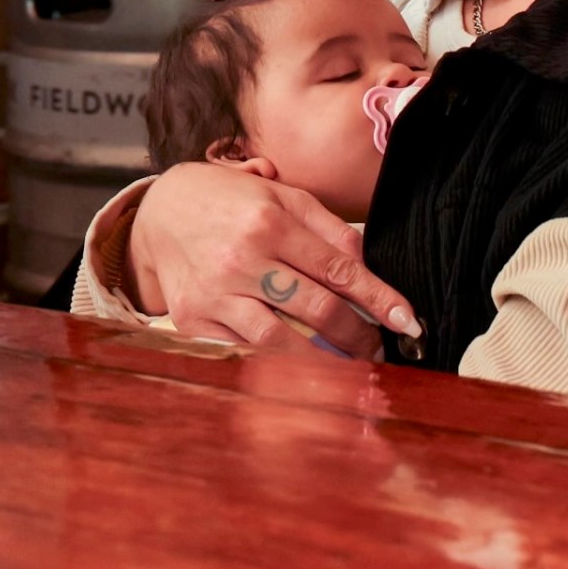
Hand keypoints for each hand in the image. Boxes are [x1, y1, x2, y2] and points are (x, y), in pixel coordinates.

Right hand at [121, 160, 418, 355]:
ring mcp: (215, 294)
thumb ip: (327, 229)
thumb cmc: (232, 202)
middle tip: (379, 351)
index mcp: (270, 222)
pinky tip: (303, 372)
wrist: (160, 212)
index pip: (339, 269)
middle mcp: (242, 259)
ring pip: (281, 341)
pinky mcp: (193, 320)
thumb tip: (368, 265)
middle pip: (316, 309)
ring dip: (324, 362)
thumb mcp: (281, 196)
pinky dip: (277, 366)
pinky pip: (244, 352)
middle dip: (358, 336)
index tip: (407, 321)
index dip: (378, 299)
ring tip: (350, 368)